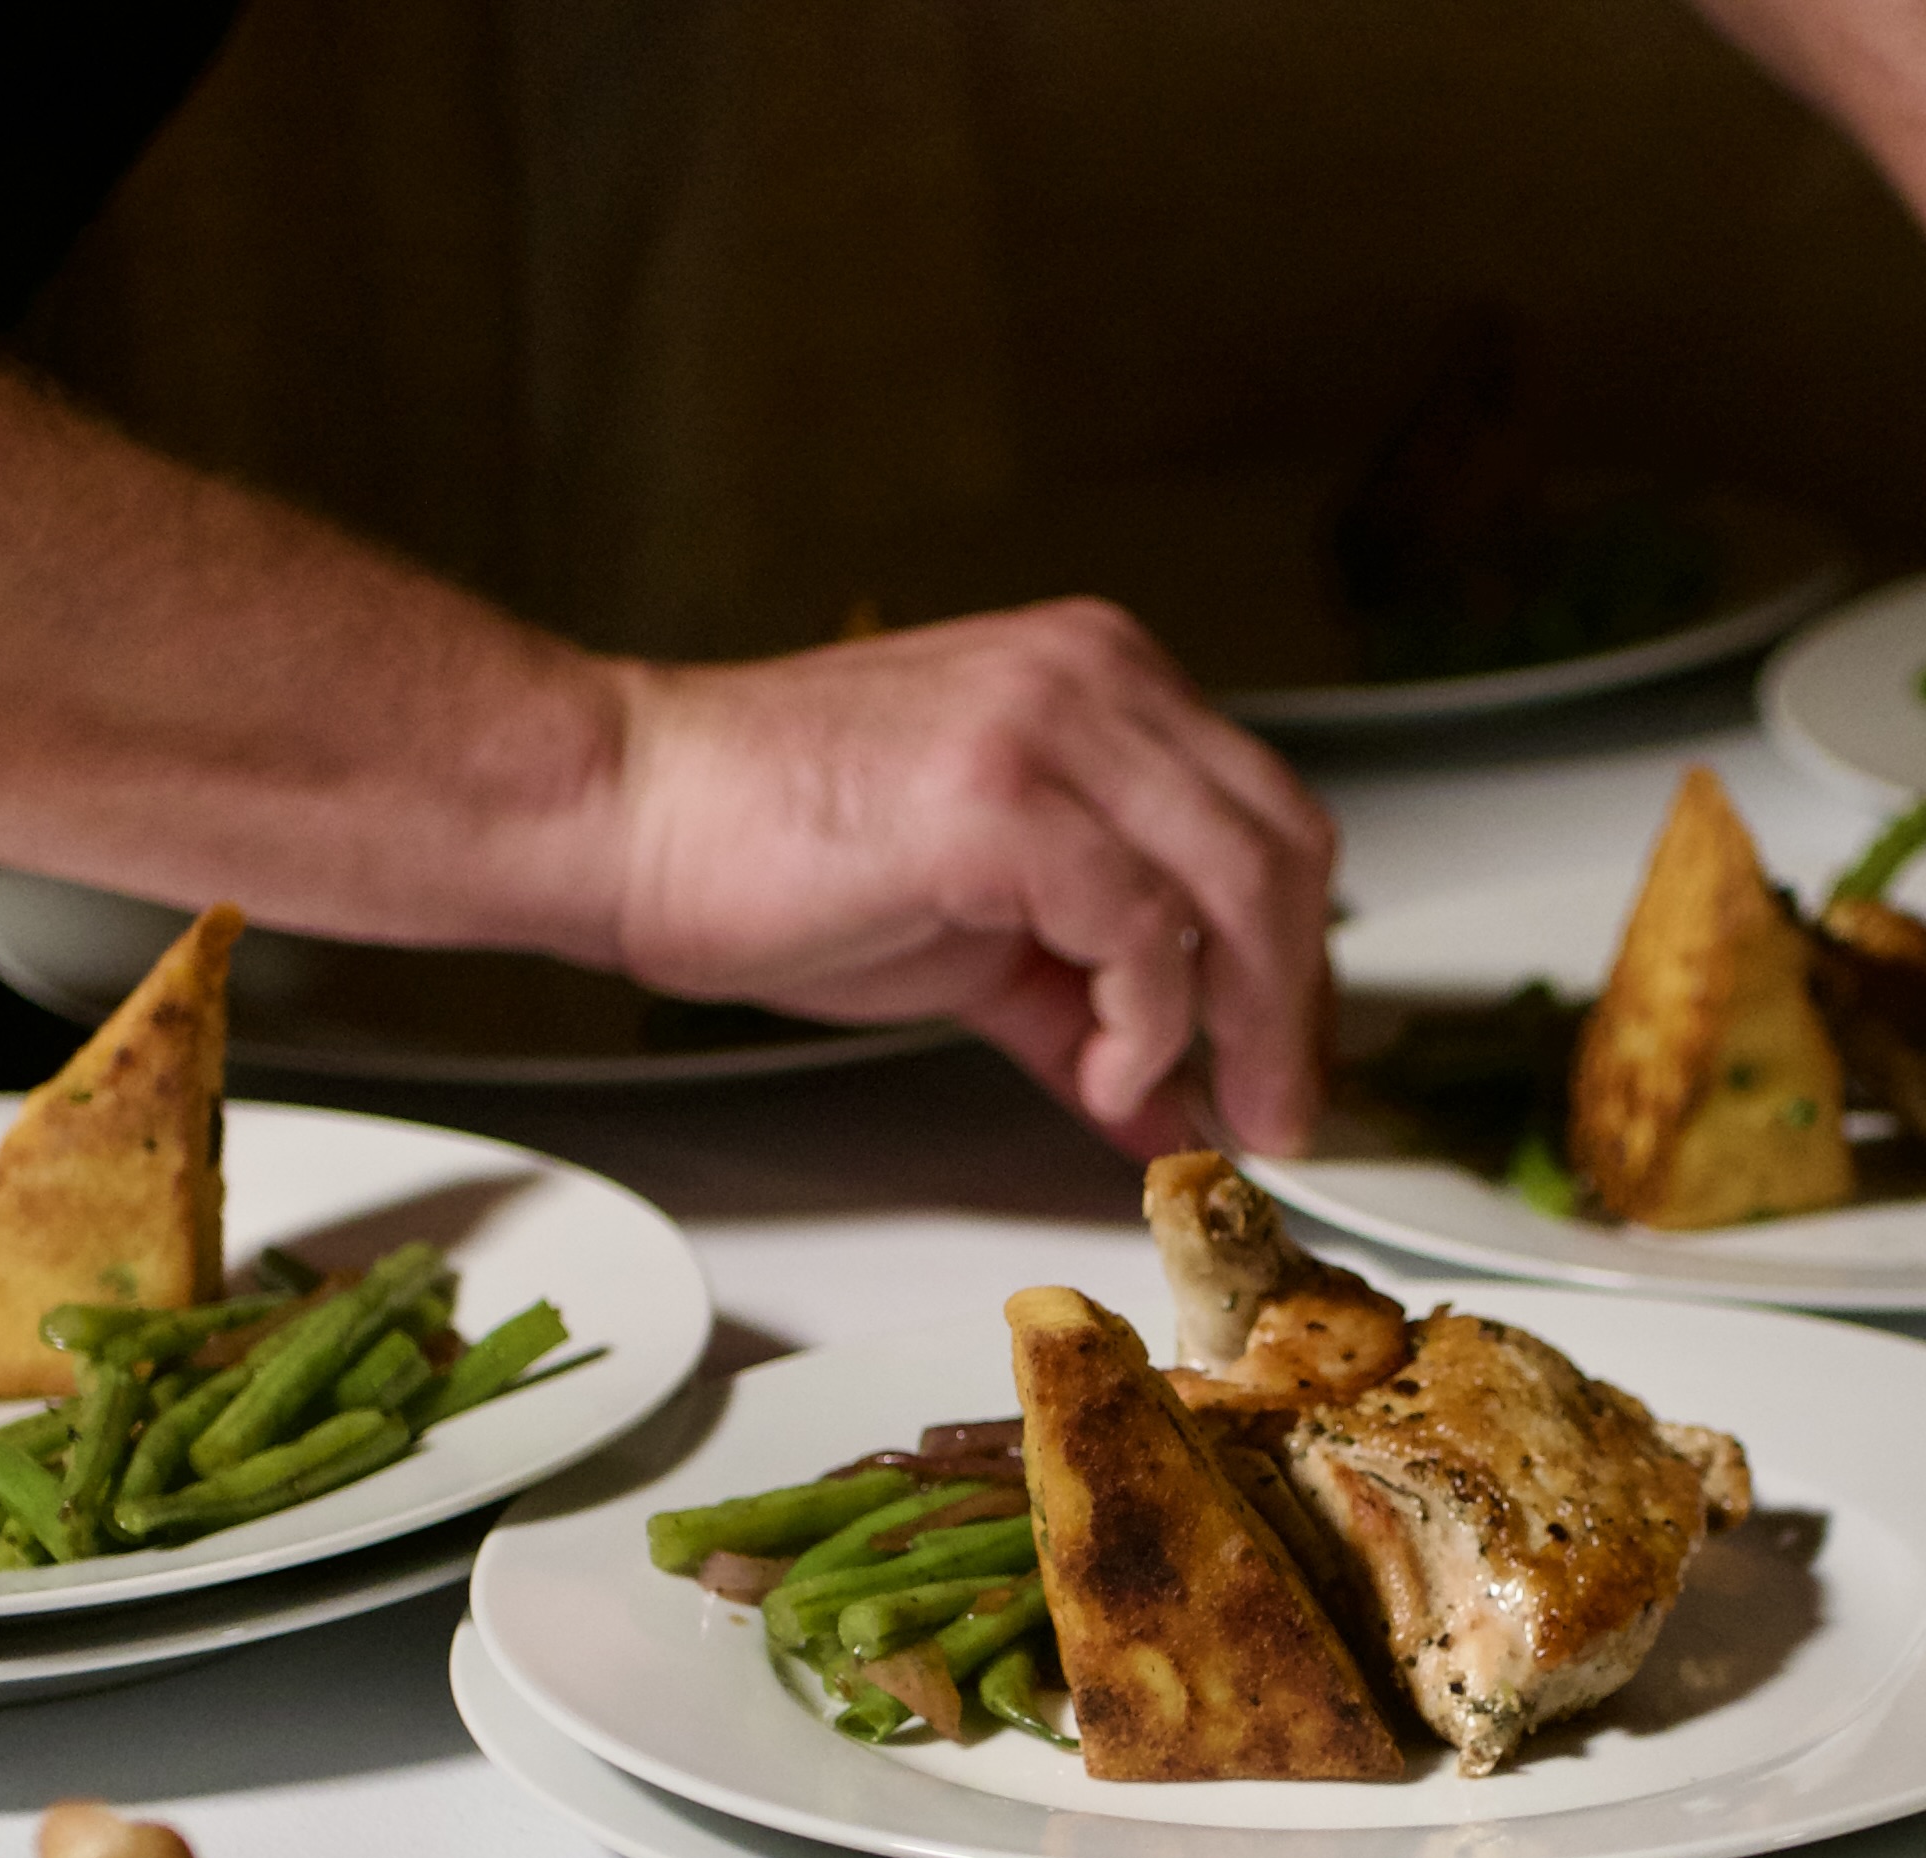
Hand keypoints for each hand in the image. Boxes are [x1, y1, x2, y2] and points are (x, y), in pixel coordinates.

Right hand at [600, 602, 1335, 1154]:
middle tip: (1276, 1110)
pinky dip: (1148, 1020)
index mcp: (1101, 682)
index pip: (1265, 817)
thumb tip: (1165, 1100)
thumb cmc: (772, 850)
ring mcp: (1051, 723)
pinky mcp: (1000, 793)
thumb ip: (1088, 1009)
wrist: (630, 812)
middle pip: (1283, 846)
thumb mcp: (981, 941)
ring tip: (1205, 1104)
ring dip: (1243, 1024)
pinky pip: (1143, 924)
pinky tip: (1106, 1068)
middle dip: (1295, 1003)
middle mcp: (1094, 678)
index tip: (1285, 1059)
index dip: (1295, 957)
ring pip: (1240, 882)